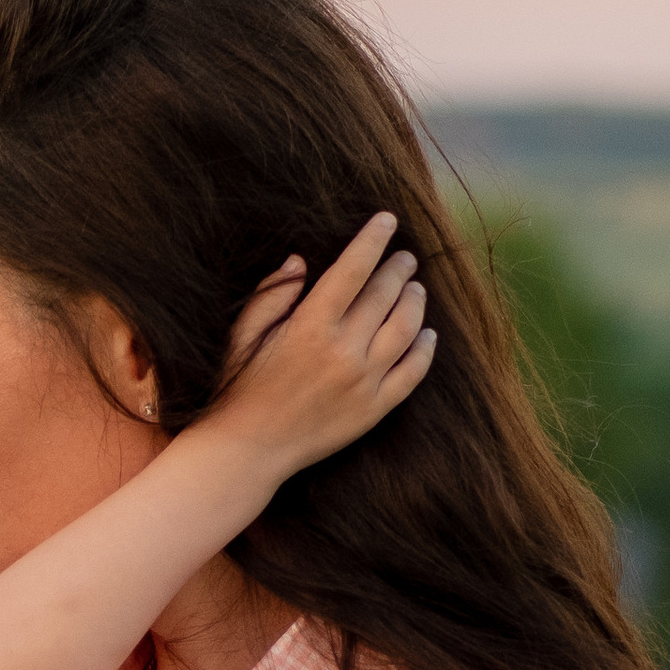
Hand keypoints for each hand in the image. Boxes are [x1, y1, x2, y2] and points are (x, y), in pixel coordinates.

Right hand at [209, 209, 433, 461]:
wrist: (249, 450)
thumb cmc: (241, 387)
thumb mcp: (245, 334)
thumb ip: (274, 294)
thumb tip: (303, 260)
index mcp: (310, 327)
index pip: (353, 270)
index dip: (373, 239)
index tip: (387, 219)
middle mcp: (343, 353)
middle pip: (384, 295)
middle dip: (398, 268)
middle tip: (405, 257)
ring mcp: (363, 383)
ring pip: (406, 329)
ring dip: (415, 301)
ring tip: (416, 288)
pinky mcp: (374, 410)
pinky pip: (413, 373)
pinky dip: (425, 349)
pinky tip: (428, 334)